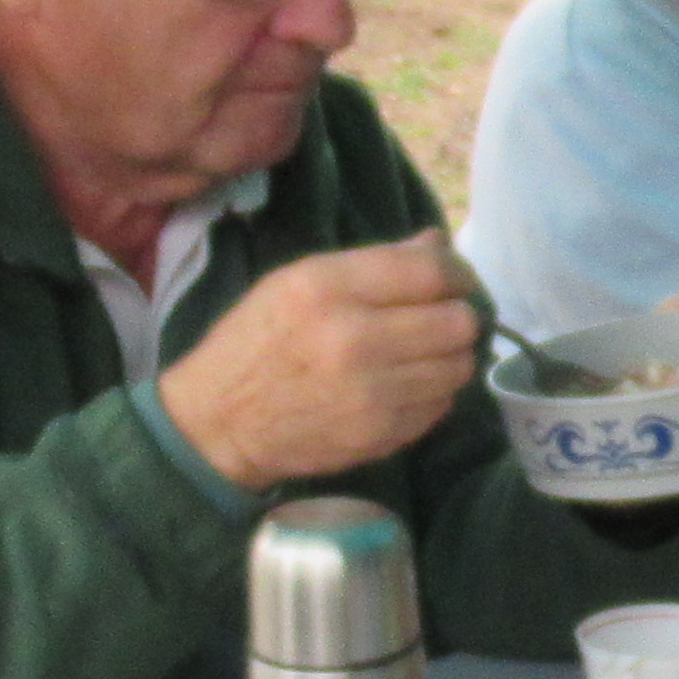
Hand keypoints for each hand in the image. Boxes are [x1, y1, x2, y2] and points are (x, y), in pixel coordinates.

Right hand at [160, 230, 477, 490]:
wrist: (219, 423)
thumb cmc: (256, 341)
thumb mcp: (296, 281)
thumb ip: (373, 261)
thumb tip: (437, 244)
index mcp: (328, 288)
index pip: (431, 273)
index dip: (458, 273)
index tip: (455, 280)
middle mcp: (355, 339)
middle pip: (457, 321)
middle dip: (459, 315)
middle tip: (443, 317)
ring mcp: (372, 393)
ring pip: (459, 366)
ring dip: (451, 356)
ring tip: (426, 352)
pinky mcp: (382, 434)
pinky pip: (441, 405)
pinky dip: (434, 392)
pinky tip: (406, 384)